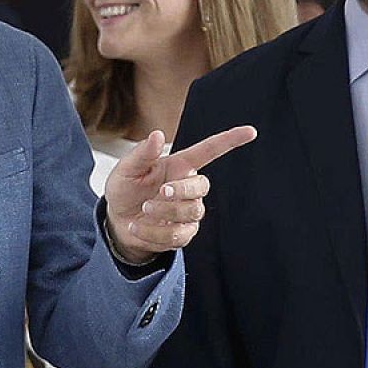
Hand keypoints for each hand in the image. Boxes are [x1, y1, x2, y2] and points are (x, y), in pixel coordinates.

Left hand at [103, 125, 256, 261]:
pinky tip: (137, 227)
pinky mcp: (183, 233)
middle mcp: (188, 188)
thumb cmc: (125, 189)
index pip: (210, 151)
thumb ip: (142, 154)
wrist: (117, 220)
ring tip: (143, 210)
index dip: (231, 140)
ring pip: (191, 213)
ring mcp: (189, 212)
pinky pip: (177, 236)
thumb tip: (157, 135)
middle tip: (159, 193)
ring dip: (164, 212)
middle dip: (181, 190)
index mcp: (180, 166)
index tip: (251, 132)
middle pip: (202, 186)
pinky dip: (153, 232)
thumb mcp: (126, 168)